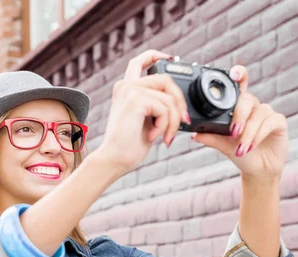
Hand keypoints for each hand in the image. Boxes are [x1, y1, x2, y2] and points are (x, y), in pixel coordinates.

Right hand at [95, 50, 188, 174]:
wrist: (114, 160)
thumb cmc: (129, 146)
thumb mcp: (147, 121)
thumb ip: (158, 107)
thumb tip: (181, 106)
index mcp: (126, 89)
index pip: (139, 62)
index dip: (156, 55)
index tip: (170, 58)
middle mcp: (126, 85)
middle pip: (166, 79)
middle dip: (180, 101)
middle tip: (183, 121)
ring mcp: (130, 90)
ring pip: (169, 98)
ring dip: (174, 121)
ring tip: (166, 137)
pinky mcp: (135, 100)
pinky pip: (165, 108)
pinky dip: (166, 125)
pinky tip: (154, 136)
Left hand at [192, 65, 288, 178]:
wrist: (257, 170)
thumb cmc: (240, 153)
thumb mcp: (223, 146)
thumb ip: (211, 138)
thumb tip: (194, 134)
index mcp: (239, 107)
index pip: (240, 85)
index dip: (239, 74)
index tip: (233, 74)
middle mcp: (254, 106)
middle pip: (247, 100)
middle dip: (239, 116)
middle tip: (232, 134)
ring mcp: (267, 113)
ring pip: (258, 114)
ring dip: (248, 133)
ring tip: (241, 149)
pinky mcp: (279, 122)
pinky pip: (269, 123)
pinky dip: (258, 135)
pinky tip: (250, 147)